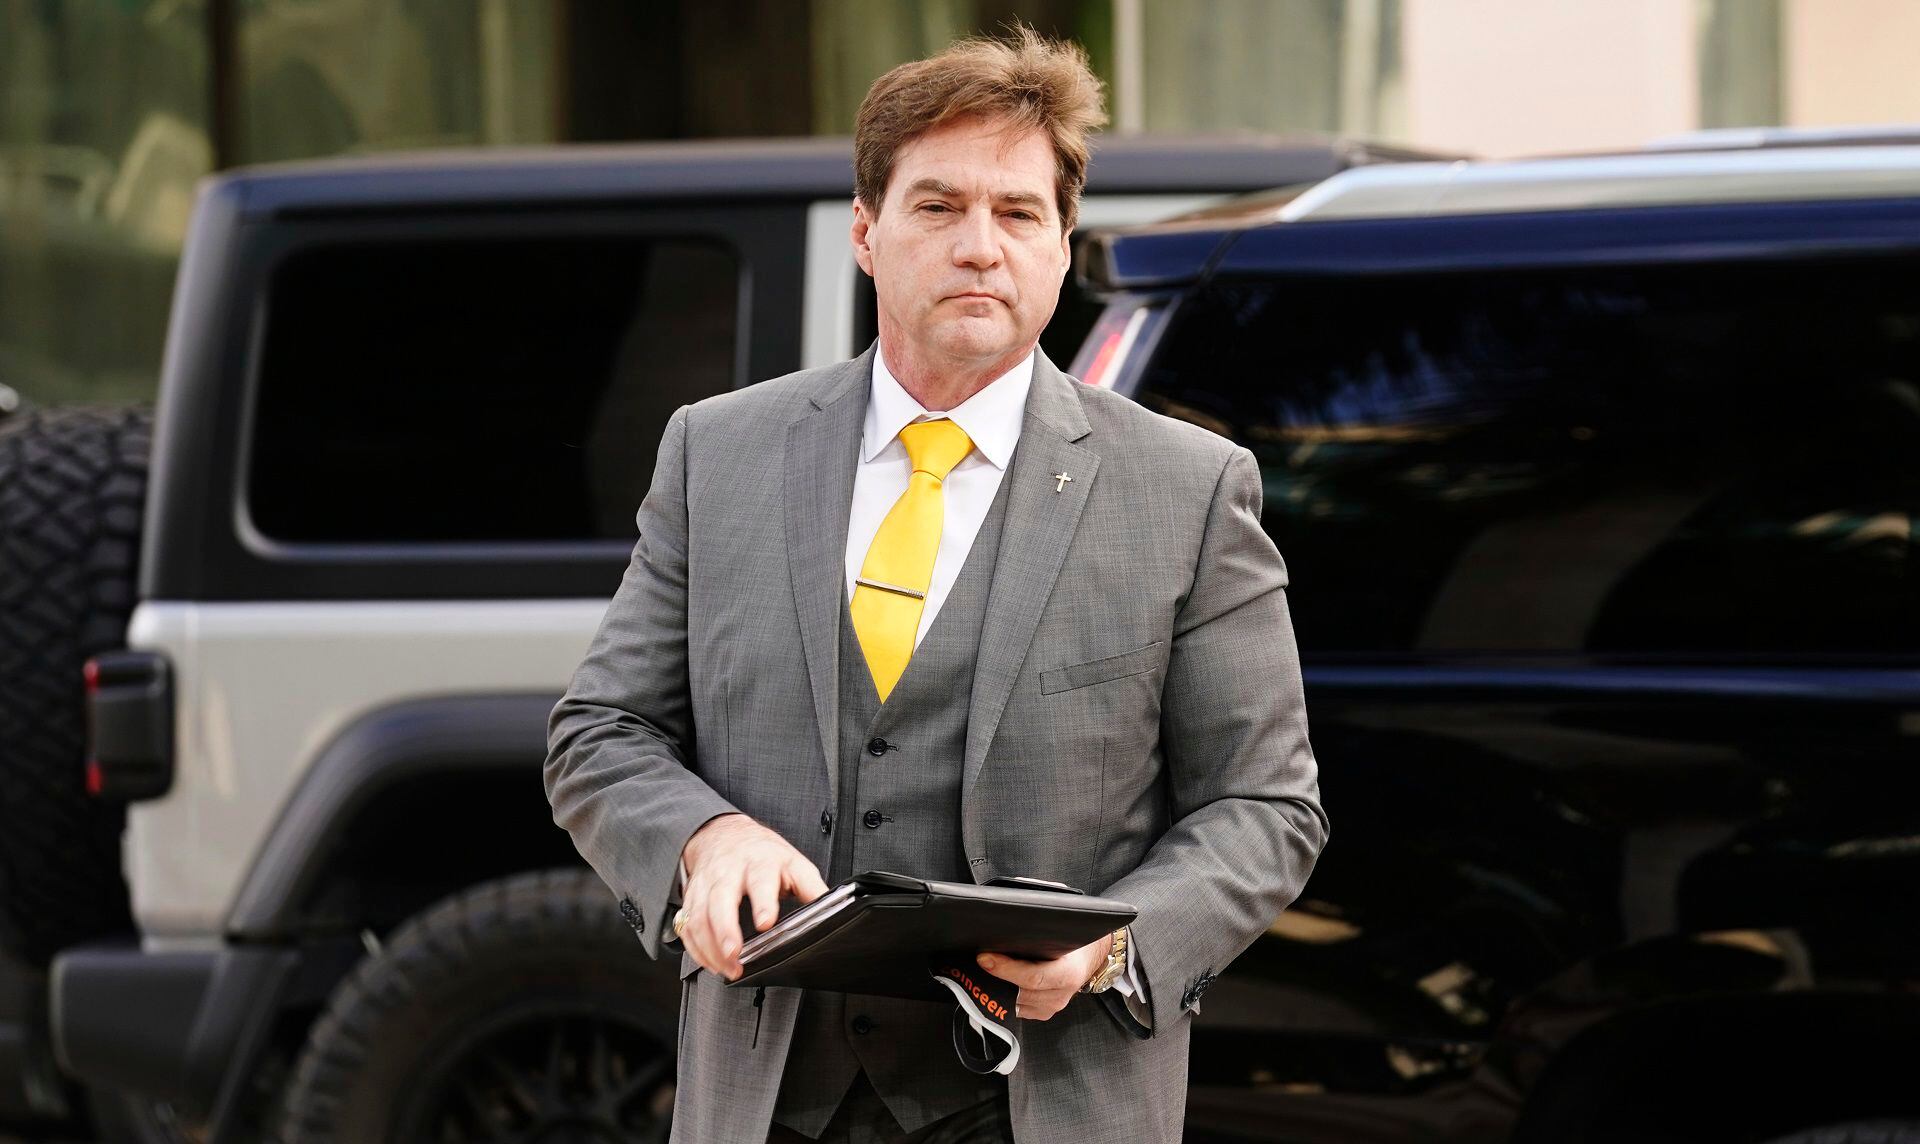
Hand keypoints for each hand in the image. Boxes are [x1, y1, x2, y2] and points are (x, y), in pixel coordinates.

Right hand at [679, 814, 828, 979]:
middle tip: (734, 954)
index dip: (763, 902)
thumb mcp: (793, 863)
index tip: (766, 923)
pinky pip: (686, 925)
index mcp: (758, 862)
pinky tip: (710, 962)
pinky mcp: (691, 897)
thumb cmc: (762, 853)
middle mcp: (728, 872)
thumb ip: (812, 887)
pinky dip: (696, 948)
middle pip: (720, 899)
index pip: (760, 880)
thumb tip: (833, 907)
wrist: (724, 833)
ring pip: (698, 915)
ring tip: (727, 968)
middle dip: (725, 930)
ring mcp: (706, 884)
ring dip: (710, 946)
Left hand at [974, 932, 1112, 1021]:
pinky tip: (994, 981)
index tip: (984, 958)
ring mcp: (1050, 1007)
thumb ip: (1040, 932)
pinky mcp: (1042, 1012)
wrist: (1090, 957)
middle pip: (1018, 992)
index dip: (1005, 969)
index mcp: (1067, 975)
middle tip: (975, 962)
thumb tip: (1008, 924)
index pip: (1031, 977)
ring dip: (996, 987)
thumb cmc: (1077, 942)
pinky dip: (1003, 995)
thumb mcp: (1063, 932)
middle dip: (994, 977)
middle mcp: (1059, 996)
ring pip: (1014, 1003)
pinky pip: (1017, 1008)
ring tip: (980, 970)